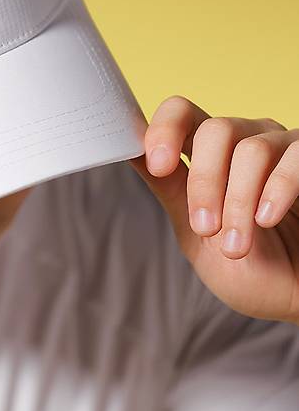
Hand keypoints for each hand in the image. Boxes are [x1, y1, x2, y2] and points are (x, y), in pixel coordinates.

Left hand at [127, 95, 298, 324]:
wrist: (295, 297)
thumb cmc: (249, 267)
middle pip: (215, 129)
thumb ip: (170, 189)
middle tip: (204, 227)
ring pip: (252, 149)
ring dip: (238, 201)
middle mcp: (244, 140)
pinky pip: (295, 159)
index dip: (165, 129)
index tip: (158, 164)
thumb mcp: (197, 234)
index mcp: (209, 153)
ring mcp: (282, 147)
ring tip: (236, 245)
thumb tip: (128, 151)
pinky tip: (266, 218)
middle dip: (205, 182)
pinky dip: (277, 189)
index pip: (182, 113)